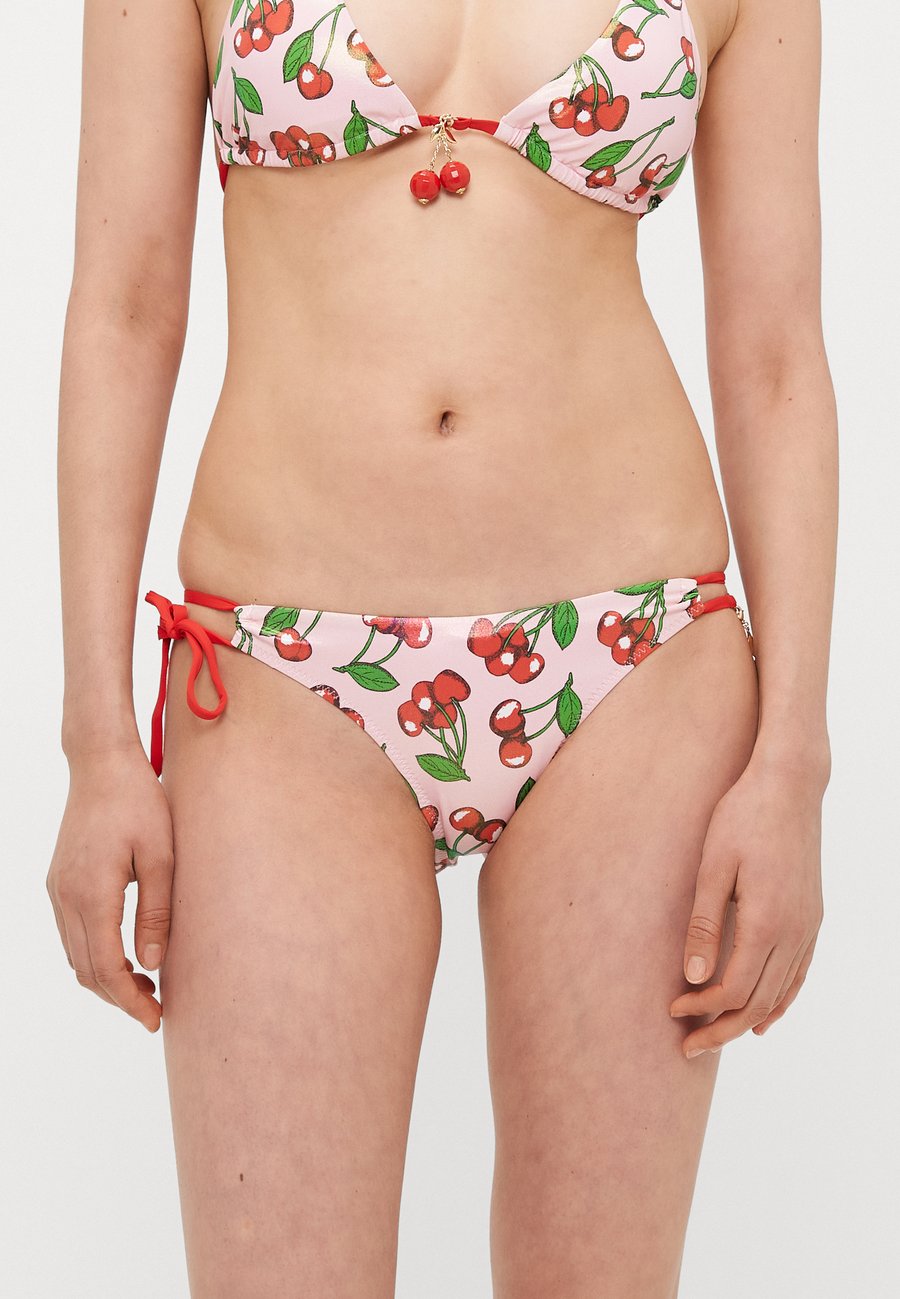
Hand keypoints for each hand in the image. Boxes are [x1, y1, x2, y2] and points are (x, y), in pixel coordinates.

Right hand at [46, 742, 174, 1031]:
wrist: (102, 764)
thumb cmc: (139, 802)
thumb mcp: (161, 856)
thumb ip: (157, 913)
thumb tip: (152, 965)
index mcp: (92, 893)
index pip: (106, 967)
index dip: (130, 1000)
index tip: (155, 1020)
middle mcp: (66, 897)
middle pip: (86, 970)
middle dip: (119, 997)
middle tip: (155, 1010)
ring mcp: (57, 890)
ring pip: (75, 955)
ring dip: (106, 978)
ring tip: (147, 986)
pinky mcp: (59, 882)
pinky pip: (72, 934)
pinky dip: (95, 954)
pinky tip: (126, 954)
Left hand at [669, 752, 825, 1056]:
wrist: (790, 785)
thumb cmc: (742, 817)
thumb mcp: (712, 866)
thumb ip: (705, 925)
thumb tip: (694, 978)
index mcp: (766, 922)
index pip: (732, 990)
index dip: (701, 1009)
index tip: (672, 1011)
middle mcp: (794, 932)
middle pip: (757, 1003)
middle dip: (721, 1028)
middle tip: (688, 1046)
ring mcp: (808, 927)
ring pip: (780, 994)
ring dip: (747, 1020)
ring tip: (716, 1035)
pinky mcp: (813, 917)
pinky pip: (799, 974)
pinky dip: (780, 1001)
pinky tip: (763, 1016)